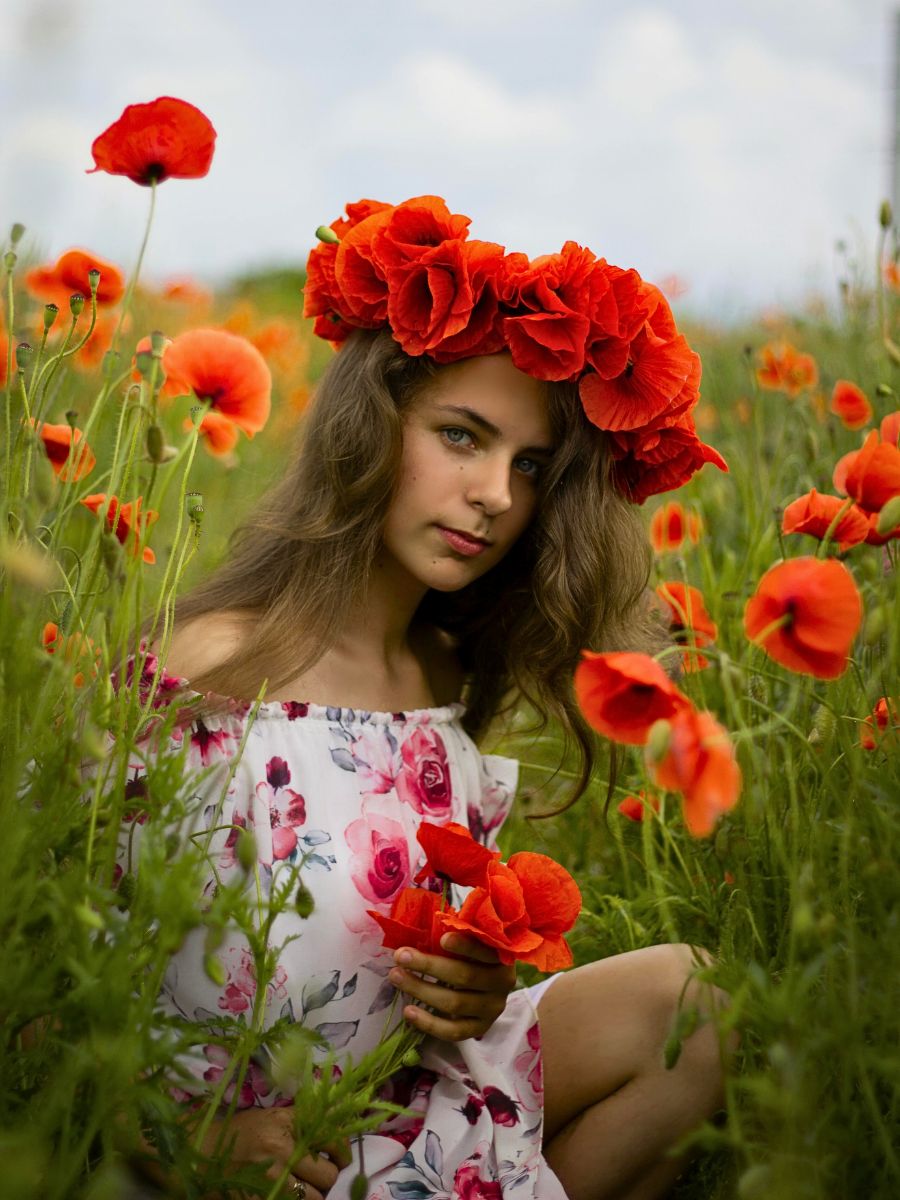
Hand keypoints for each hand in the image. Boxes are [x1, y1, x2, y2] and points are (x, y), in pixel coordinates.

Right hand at [197, 1107, 351, 1199]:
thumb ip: (303, 1121)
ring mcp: (272, 1180)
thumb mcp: (273, 1117)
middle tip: (323, 1176)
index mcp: (286, 1125)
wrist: (204, 1153)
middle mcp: (282, 1151)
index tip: (341, 1157)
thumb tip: (336, 1126)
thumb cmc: (242, 1132)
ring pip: (315, 1198)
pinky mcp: (262, 1199)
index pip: (332, 1139)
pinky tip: (293, 1194)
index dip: (342, 1151)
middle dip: (329, 1177)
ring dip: (316, 1195)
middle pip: (328, 1175)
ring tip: (308, 1188)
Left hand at [389, 933, 516, 1041]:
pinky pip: (453, 1031)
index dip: (465, 946)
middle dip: (429, 966)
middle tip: (401, 956)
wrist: (492, 988)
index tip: (441, 938)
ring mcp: (492, 1009)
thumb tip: (435, 919)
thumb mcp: (476, 939)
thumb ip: (462, 930)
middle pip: (464, 977)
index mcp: (502, 956)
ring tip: (396, 977)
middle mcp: (502, 983)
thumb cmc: (476, 954)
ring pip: (454, 1003)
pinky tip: (409, 1012)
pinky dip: (429, 1023)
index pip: (485, 951)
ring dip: (421, 990)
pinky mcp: (480, 1029)